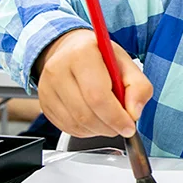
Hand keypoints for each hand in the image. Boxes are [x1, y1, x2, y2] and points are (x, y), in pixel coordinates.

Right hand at [34, 29, 152, 137]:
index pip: (97, 95)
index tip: (129, 126)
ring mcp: (47, 87)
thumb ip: (138, 87)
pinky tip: (94, 118)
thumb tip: (133, 113)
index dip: (116, 117)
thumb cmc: (101, 57)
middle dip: (109, 126)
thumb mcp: (126, 64)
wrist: (73, 51)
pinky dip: (86, 130)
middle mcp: (58, 69)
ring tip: (109, 119)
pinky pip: (67, 127)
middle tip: (122, 125)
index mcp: (82, 53)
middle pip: (85, 113)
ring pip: (76, 123)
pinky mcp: (43, 103)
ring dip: (98, 129)